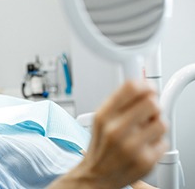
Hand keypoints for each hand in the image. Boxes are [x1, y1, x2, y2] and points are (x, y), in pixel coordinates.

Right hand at [48, 80, 167, 188]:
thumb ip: (120, 100)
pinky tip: (144, 146)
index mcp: (104, 116)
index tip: (148, 88)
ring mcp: (131, 147)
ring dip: (156, 125)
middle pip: (151, 103)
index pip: (131, 87)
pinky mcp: (145, 161)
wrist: (96, 175)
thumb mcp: (101, 118)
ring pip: (161, 122)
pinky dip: (157, 143)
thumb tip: (143, 85)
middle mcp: (115, 130)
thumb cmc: (101, 146)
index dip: (145, 85)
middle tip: (147, 113)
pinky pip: (164, 142)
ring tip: (145, 131)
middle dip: (152, 106)